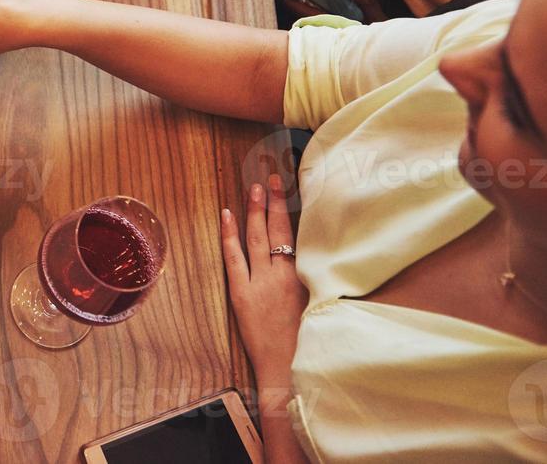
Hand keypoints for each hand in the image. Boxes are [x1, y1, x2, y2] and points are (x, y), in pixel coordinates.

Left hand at [220, 175, 307, 386]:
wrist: (290, 370)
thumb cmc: (309, 342)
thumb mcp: (319, 305)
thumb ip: (314, 278)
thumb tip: (312, 254)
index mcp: (307, 277)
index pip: (300, 234)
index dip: (293, 210)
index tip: (291, 187)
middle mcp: (284, 275)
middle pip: (280, 230)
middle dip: (275, 202)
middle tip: (271, 176)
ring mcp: (261, 282)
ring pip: (257, 238)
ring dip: (255, 211)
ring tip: (254, 187)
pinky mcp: (241, 293)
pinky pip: (233, 257)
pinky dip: (229, 235)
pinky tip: (226, 214)